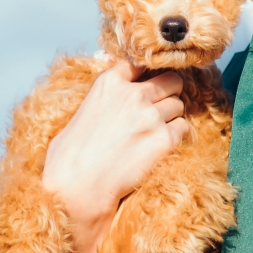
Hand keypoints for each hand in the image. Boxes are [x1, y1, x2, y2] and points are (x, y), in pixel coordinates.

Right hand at [41, 61, 187, 226]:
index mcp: (110, 82)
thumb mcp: (83, 111)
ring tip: (154, 134)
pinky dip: (176, 136)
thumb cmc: (69, 156)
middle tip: (158, 110)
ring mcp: (151, 116)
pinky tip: (160, 147)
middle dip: (168, 93)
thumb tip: (115, 94)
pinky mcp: (164, 140)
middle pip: (171, 80)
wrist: (77, 186)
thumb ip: (105, 96)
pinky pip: (183, 128)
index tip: (146, 87)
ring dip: (171, 116)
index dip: (146, 77)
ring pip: (179, 105)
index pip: (141, 65)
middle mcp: (134, 94)